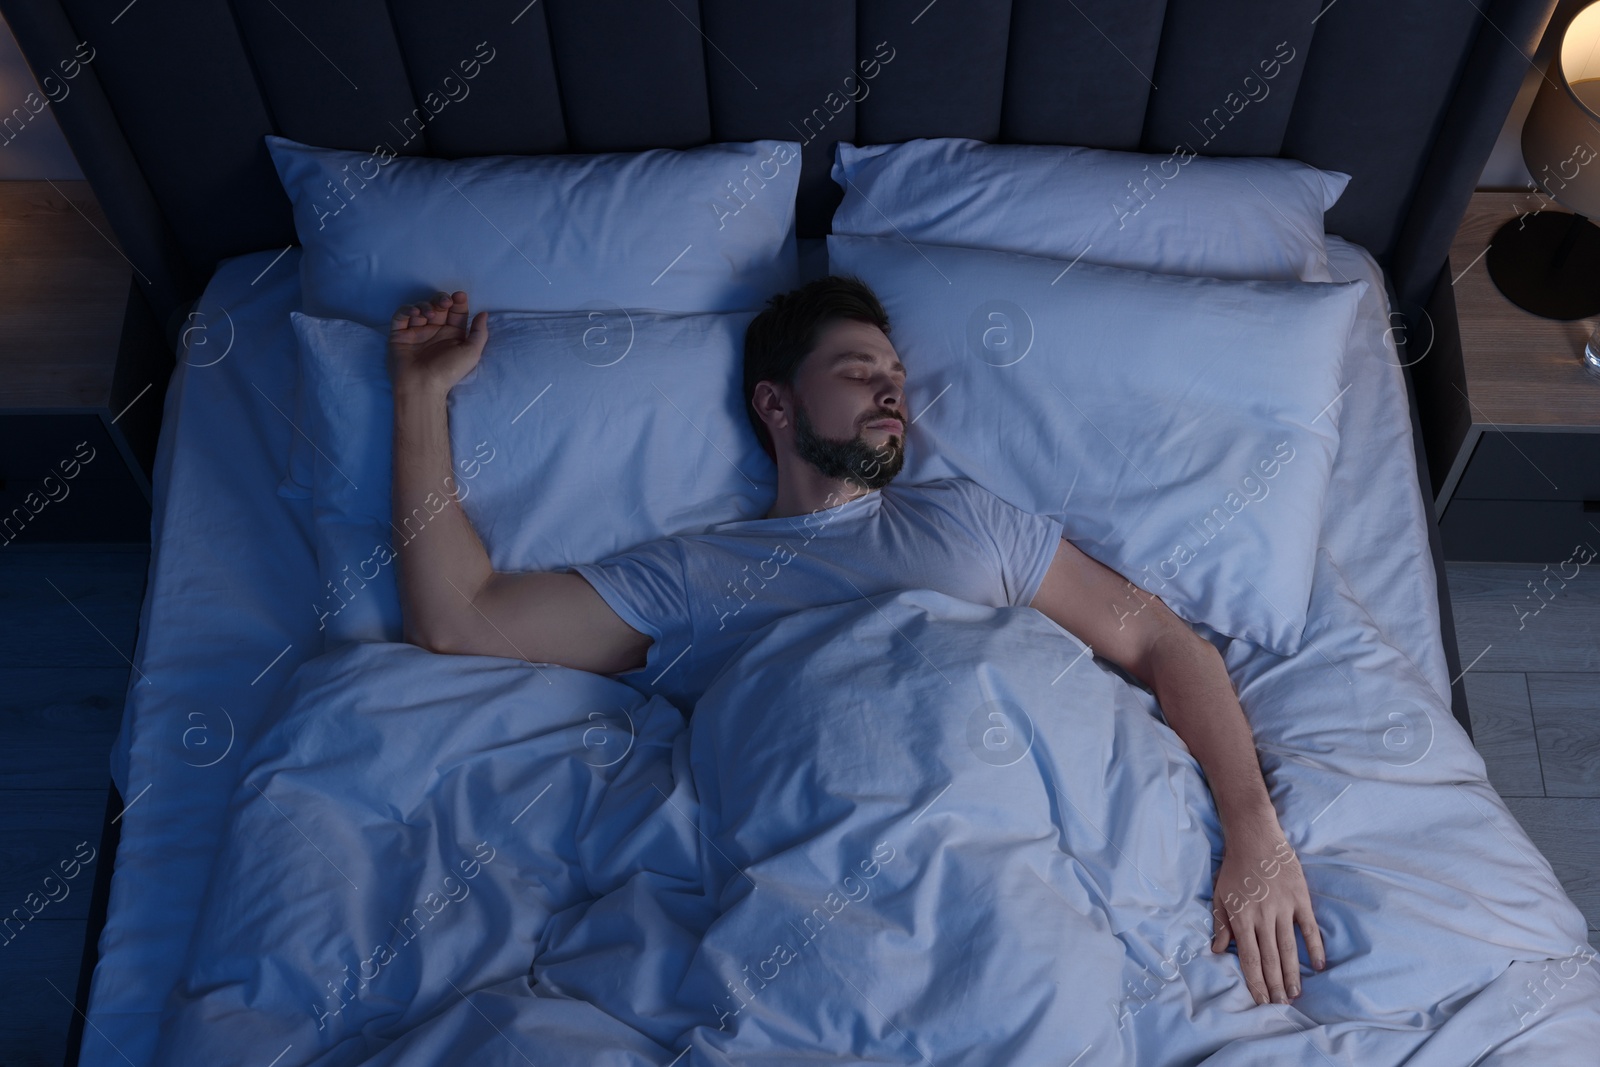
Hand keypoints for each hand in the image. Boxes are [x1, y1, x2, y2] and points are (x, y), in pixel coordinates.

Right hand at [388, 290, 488, 395]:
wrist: (422, 386)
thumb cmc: (449, 371)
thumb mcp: (471, 353)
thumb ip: (479, 332)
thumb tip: (484, 314)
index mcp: (452, 335)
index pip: (456, 312)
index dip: (458, 302)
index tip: (459, 296)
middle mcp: (435, 332)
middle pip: (438, 307)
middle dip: (441, 300)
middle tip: (445, 302)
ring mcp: (416, 332)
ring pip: (420, 308)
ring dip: (425, 305)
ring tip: (429, 314)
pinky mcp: (399, 334)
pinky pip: (401, 316)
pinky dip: (407, 310)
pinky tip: (415, 313)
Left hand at [1210, 824, 1325, 1005]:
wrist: (1254, 837)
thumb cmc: (1234, 867)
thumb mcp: (1220, 895)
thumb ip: (1220, 924)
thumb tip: (1217, 951)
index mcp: (1241, 918)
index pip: (1248, 958)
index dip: (1255, 981)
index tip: (1260, 1000)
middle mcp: (1262, 916)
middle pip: (1270, 958)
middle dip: (1274, 985)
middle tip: (1280, 1006)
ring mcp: (1283, 908)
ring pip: (1289, 948)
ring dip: (1293, 973)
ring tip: (1295, 994)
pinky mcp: (1300, 898)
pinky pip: (1309, 927)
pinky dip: (1315, 947)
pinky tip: (1319, 966)